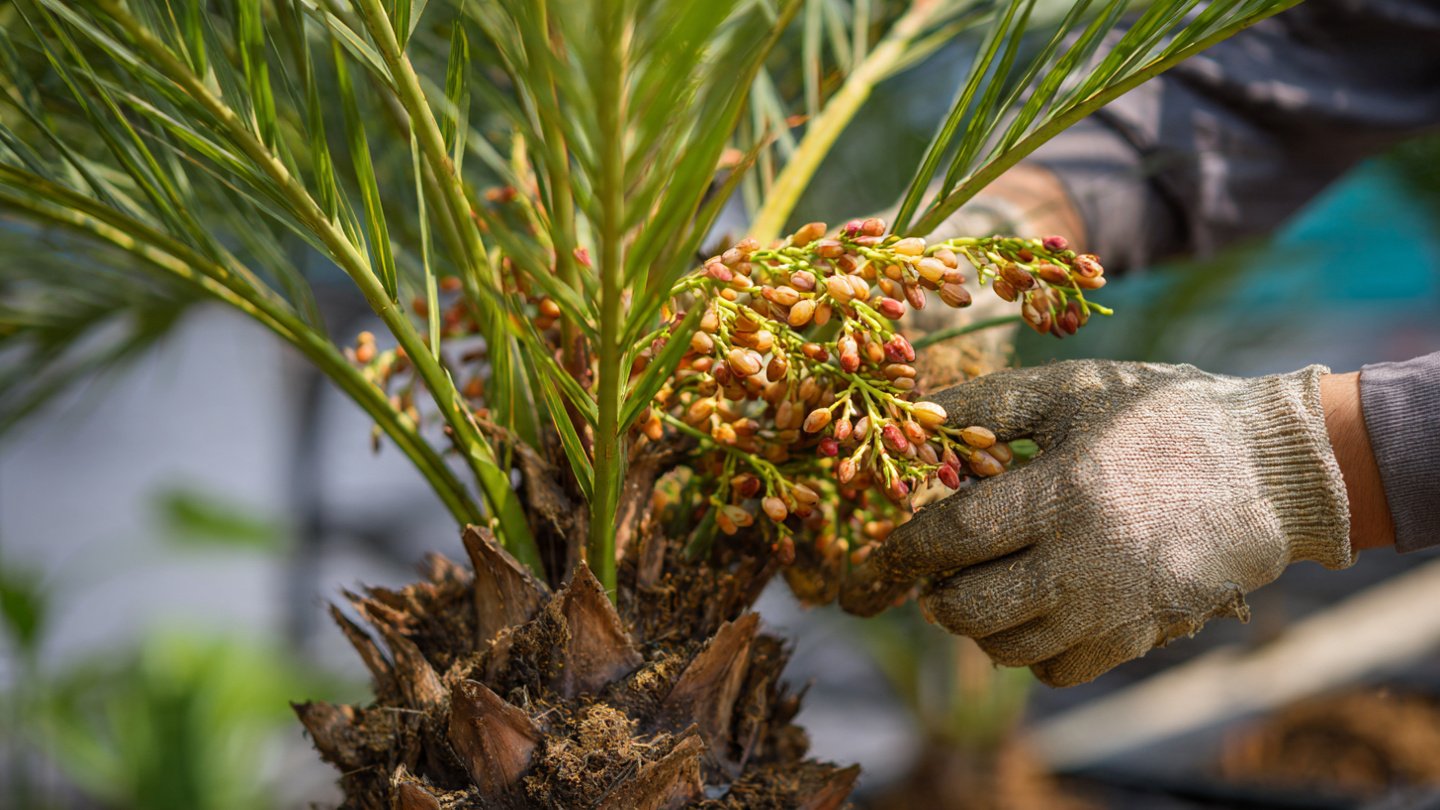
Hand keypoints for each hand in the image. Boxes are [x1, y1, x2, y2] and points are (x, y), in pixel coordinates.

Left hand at [870, 360, 1353, 686]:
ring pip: (1003, 647)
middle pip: (965, 608)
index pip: (948, 539)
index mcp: (1061, 493)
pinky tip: (1038, 601)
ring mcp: (1113, 610)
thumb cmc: (1161, 416)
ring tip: (992, 576)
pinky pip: (1053, 670)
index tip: (863, 574)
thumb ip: (986, 406)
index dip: (895, 556)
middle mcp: (1082, 564)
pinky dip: (1029, 645)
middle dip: (935, 589)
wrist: (1271, 467)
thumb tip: (913, 415)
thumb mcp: (1072, 389)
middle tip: (943, 563)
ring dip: (978, 618)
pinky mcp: (1138, 638)